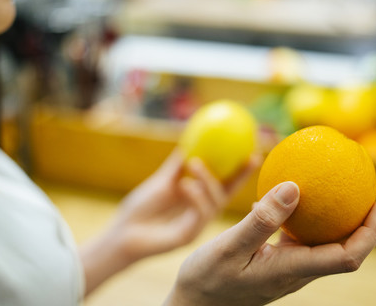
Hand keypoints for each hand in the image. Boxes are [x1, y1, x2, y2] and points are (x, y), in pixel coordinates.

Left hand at [109, 149, 261, 261]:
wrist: (122, 232)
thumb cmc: (140, 208)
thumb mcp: (161, 181)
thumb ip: (177, 166)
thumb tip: (191, 141)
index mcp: (198, 197)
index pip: (225, 181)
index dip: (241, 168)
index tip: (253, 149)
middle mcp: (202, 211)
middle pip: (230, 193)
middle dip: (243, 176)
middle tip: (250, 156)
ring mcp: (197, 224)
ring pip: (216, 202)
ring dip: (209, 180)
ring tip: (195, 162)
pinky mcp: (188, 236)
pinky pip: (199, 215)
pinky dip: (196, 197)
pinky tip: (185, 184)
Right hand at [164, 181, 375, 305]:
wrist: (193, 304)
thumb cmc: (208, 279)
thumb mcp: (230, 246)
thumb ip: (262, 220)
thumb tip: (295, 187)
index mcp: (291, 271)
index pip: (347, 256)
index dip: (370, 232)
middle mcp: (295, 273)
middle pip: (343, 251)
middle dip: (362, 225)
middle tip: (366, 192)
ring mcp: (285, 271)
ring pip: (322, 246)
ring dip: (336, 223)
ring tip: (334, 193)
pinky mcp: (274, 266)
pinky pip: (298, 241)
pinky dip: (304, 221)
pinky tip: (287, 203)